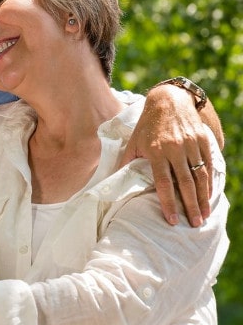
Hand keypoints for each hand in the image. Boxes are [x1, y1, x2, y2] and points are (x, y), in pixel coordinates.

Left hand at [123, 84, 212, 225]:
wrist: (168, 100)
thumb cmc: (147, 125)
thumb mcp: (133, 141)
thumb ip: (126, 162)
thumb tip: (114, 181)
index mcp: (156, 151)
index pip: (163, 182)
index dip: (168, 202)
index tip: (172, 220)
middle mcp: (175, 149)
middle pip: (185, 183)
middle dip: (190, 206)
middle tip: (194, 224)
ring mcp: (191, 144)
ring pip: (200, 176)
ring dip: (203, 198)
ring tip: (204, 215)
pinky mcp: (202, 140)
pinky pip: (208, 164)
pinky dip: (210, 182)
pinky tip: (209, 195)